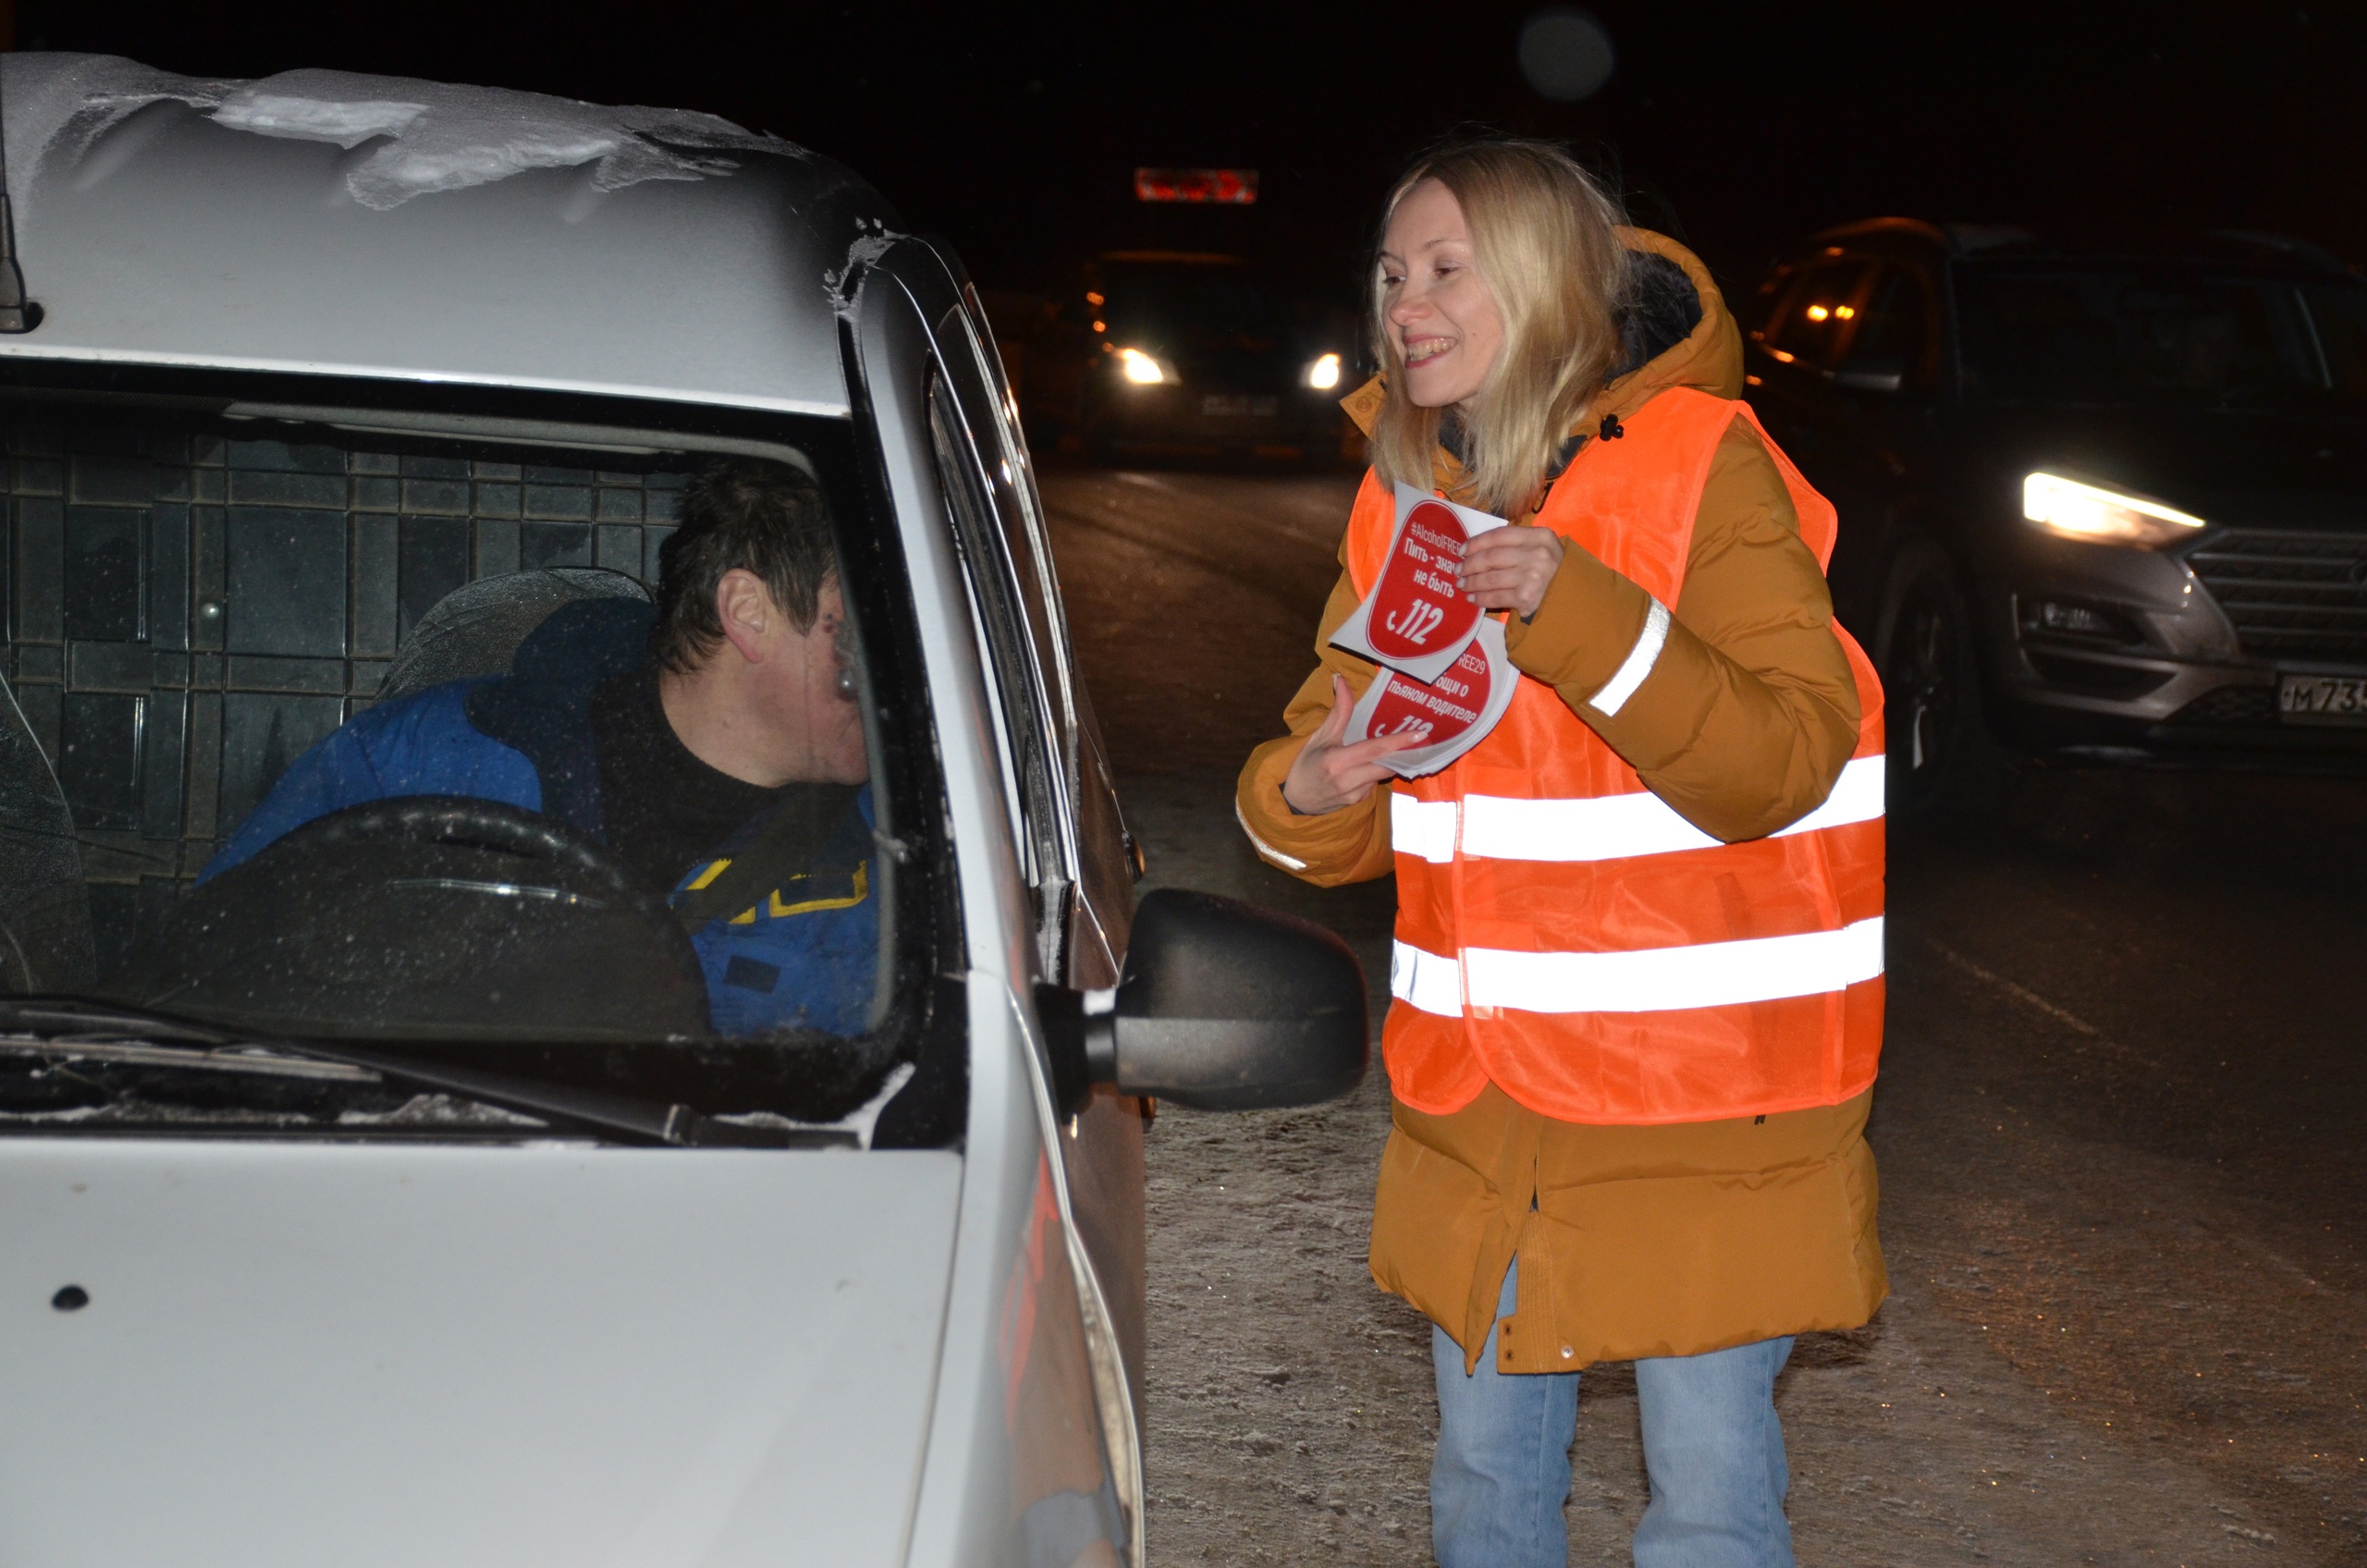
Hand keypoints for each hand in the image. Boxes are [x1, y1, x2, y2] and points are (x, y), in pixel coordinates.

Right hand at [1282, 675, 1421, 814]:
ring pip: (1382, 774)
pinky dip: (1375, 772)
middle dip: (1404, 753)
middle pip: (1385, 765)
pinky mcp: (1357, 802)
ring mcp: (1353, 794)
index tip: (1420, 734)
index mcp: (1335, 761)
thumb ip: (1338, 711)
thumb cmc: (1306, 764)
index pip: (1374, 749)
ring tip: (1397, 749)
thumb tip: (1341, 679)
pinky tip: (1369, 766)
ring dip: (1390, 761)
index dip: (1398, 742)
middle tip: (1421, 740)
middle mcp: (1346, 780)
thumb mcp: (1320, 736)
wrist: (1294, 800)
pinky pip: (1374, 783)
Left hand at [1458, 525, 1564, 619]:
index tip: (1461, 550)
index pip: (1499, 535)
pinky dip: (1480, 598)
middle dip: (1470, 564)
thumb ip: (1516, 544)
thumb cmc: (1553, 570)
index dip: (1476, 543)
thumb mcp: (1541, 548)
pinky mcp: (1527, 597)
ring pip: (1490, 578)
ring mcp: (1532, 576)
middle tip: (1458, 570)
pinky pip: (1496, 596)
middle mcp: (1537, 554)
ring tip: (1461, 584)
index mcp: (1540, 536)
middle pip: (1492, 557)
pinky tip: (1472, 598)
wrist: (1574, 597)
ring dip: (1471, 582)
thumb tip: (1476, 549)